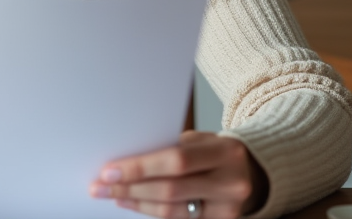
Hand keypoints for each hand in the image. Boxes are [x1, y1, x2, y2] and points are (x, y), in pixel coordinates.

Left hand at [88, 131, 268, 218]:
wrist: (250, 172)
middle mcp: (231, 182)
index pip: (176, 160)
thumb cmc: (216, 152)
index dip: (139, 167)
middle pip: (170, 189)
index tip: (109, 170)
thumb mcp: (201, 140)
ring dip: (136, 202)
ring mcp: (228, 209)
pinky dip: (150, 211)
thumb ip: (170, 147)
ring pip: (171, 210)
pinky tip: (133, 203)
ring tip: (113, 194)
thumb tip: (125, 158)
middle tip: (100, 186)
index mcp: (225, 151)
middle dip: (130, 187)